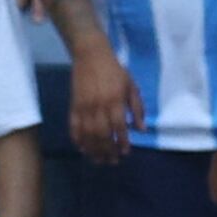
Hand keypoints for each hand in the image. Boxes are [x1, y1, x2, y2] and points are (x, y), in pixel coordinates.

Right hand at [68, 41, 145, 161]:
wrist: (91, 55)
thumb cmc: (114, 71)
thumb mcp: (131, 86)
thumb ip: (137, 108)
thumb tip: (141, 130)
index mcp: (115, 101)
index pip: (119, 127)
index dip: (122, 142)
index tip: (125, 152)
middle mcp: (99, 106)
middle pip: (103, 135)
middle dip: (108, 151)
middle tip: (113, 161)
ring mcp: (84, 107)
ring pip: (88, 134)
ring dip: (94, 150)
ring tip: (99, 160)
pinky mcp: (74, 106)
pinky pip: (74, 127)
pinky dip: (78, 140)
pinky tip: (83, 149)